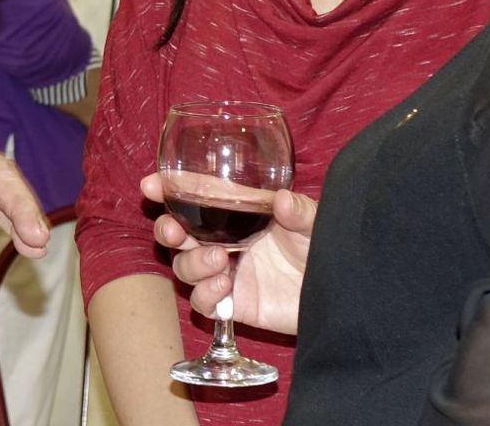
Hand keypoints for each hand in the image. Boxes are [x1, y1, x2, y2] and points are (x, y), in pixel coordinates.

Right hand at [141, 173, 315, 335]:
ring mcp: (225, 272)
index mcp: (238, 213)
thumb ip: (298, 211)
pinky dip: (205, 293)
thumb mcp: (314, 223)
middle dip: (166, 229)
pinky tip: (224, 285)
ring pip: (184, 267)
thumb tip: (283, 200)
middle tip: (174, 230)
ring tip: (219, 259)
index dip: (169, 190)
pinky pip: (202, 301)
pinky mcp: (232, 303)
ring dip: (192, 262)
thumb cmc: (324, 249)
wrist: (338, 294)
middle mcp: (225, 240)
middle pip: (177, 233)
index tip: (151, 186)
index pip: (196, 197)